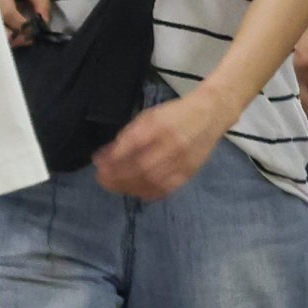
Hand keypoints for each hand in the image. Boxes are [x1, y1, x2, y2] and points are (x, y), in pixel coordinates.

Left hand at [96, 92, 226, 201]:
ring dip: (128, 186)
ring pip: (150, 181)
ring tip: (114, 186)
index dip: (112, 158)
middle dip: (116, 176)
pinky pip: (165, 189)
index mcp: (159, 126)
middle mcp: (170, 145)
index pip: (130, 146)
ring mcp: (181, 161)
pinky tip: (135, 192)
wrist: (210, 115)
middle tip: (101, 178)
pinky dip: (147, 193)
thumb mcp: (149, 116)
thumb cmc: (175, 114)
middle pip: (139, 167)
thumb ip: (130, 135)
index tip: (97, 162)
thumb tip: (107, 155)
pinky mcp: (188, 173)